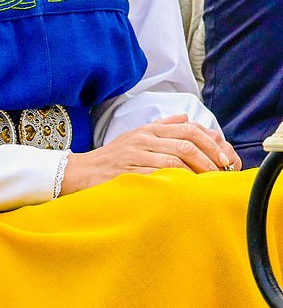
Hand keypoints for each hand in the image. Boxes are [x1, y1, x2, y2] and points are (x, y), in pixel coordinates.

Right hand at [59, 113, 241, 194]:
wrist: (83, 172)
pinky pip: (160, 175)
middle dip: (210, 157)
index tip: (224, 157)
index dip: (210, 141)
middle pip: (186, 142)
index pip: (188, 128)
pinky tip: (189, 190)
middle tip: (223, 171)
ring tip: (210, 183)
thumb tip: (185, 117)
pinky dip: (178, 182)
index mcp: (149, 129)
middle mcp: (144, 138)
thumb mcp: (136, 136)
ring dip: (198, 172)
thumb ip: (161, 126)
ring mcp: (137, 155)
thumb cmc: (113, 158)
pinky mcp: (131, 173)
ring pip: (176, 158)